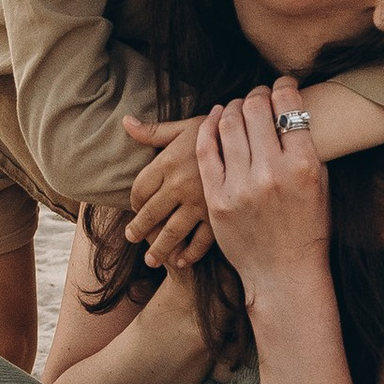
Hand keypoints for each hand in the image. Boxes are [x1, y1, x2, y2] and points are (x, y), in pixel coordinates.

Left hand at [123, 115, 215, 269]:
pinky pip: (200, 241)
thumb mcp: (186, 127)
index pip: (140, 189)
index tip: (135, 208)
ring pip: (171, 232)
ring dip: (158, 249)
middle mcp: (180, 184)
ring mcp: (199, 203)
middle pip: (150, 214)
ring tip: (151, 259)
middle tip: (131, 238)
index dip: (134, 201)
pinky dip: (190, 254)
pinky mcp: (219, 215)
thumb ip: (155, 131)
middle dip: (138, 229)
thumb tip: (126, 122)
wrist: (257, 137)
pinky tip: (181, 261)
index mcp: (168, 162)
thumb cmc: (219, 130)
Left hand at [196, 79, 330, 299]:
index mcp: (304, 165)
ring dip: (232, 107)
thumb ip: (305, 148)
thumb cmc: (308, 228)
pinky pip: (207, 150)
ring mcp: (242, 186)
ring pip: (229, 125)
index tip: (281, 84)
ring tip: (236, 106)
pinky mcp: (218, 199)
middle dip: (256, 94)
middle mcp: (273, 172)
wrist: (284, 273)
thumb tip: (291, 111)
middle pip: (256, 110)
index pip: (289, 107)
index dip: (284, 87)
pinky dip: (209, 128)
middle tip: (257, 94)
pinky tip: (214, 118)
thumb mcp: (319, 185)